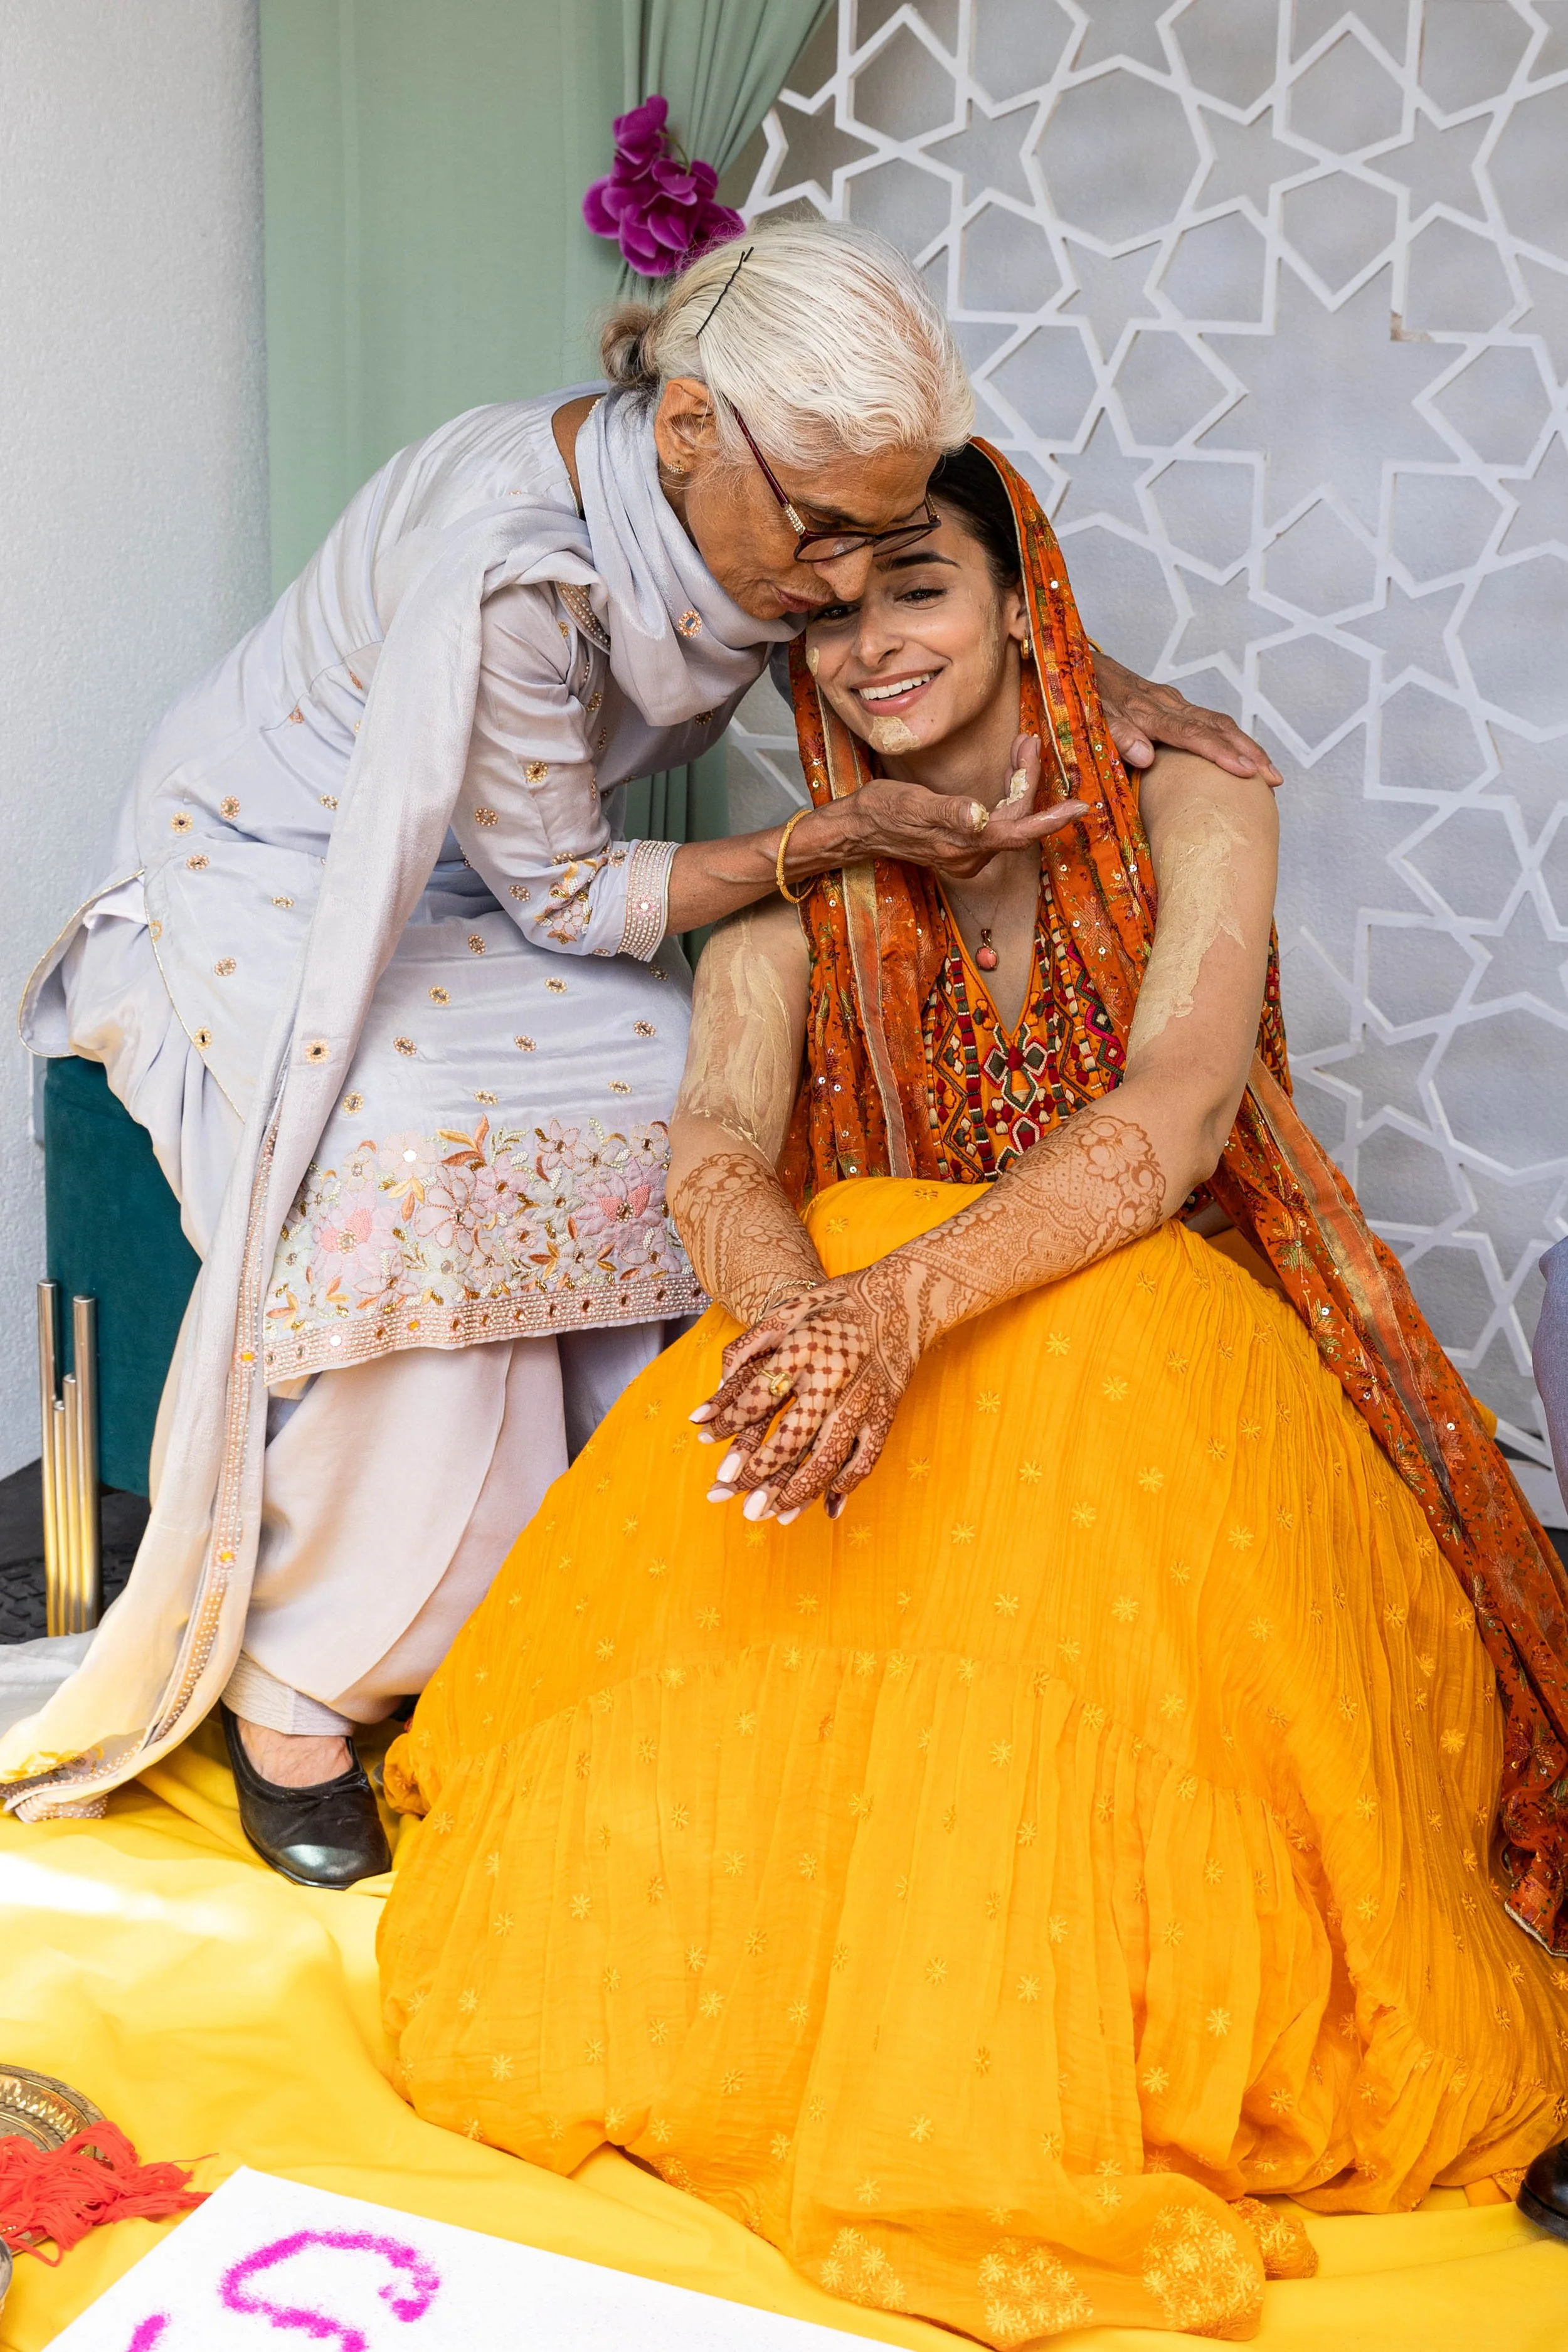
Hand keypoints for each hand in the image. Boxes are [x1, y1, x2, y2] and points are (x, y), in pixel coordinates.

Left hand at [690, 1261, 919, 1520]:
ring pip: (828, 1457)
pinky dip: (845, 1485)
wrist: (903, 1298)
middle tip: (730, 1497)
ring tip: (772, 1514)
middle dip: (758, 1473)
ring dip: (798, 1491)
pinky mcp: (885, 1412)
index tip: (703, 1439)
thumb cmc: (835, 1304)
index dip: (728, 1420)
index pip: (759, 1395)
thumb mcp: (786, 1312)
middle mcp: (834, 1377)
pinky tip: (824, 1505)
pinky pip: (865, 1458)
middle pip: (791, 1438)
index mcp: (804, 1348)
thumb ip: (747, 1349)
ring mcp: (863, 1399)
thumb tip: (713, 1391)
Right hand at [840, 734, 1085, 881]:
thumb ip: (948, 811)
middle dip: (1027, 780)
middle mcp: (970, 857)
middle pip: (1015, 820)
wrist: (858, 829)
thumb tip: (978, 815)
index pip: (1017, 831)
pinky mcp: (961, 847)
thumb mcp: (911, 804)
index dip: (1049, 819)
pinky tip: (1007, 773)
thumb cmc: (881, 812)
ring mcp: (966, 855)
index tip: (1079, 807)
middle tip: (1029, 741)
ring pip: (1008, 820)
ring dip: (1019, 785)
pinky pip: (997, 823)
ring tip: (1022, 747)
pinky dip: (1006, 795)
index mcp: (963, 846)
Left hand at [1092, 650, 1282, 786]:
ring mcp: (1171, 702)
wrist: (1075, 662)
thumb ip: (1116, 735)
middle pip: (1217, 726)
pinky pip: (1208, 720)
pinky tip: (1240, 754)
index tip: (1246, 771)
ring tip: (1267, 771)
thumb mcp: (1091, 718)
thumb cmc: (1082, 696)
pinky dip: (1230, 738)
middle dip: (1248, 752)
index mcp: (1149, 711)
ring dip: (1245, 746)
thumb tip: (1146, 757)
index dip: (1221, 754)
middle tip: (1273, 777)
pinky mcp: (1171, 703)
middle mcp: (1167, 703)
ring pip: (1218, 721)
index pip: (1193, 734)